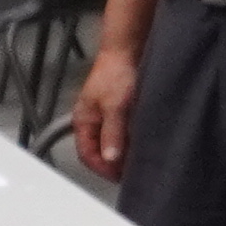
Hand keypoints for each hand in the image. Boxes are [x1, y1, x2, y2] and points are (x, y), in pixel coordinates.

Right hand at [70, 30, 138, 177]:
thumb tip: (111, 158)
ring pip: (112, 143)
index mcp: (83, 121)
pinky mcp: (120, 110)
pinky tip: (141, 142)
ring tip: (137, 158)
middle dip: (113, 163)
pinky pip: (123, 132)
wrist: (129, 49)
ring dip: (123, 152)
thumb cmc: (116, 72)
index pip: (87, 155)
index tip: (119, 176)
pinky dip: (130, 140)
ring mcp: (106, 116)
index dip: (102, 168)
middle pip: (99, 151)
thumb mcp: (115, 107)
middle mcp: (93, 120)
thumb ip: (112, 134)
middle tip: (130, 171)